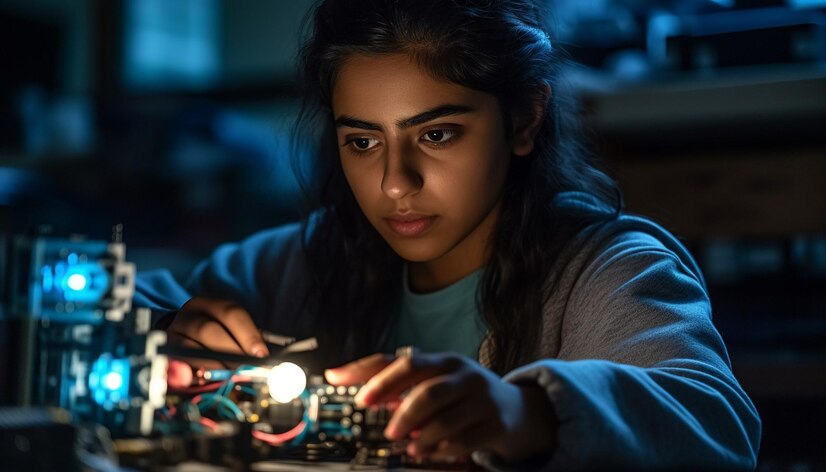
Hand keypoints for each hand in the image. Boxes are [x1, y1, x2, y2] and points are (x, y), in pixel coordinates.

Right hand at [167, 296, 267, 367]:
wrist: (184, 336)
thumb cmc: (216, 332)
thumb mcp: (231, 328)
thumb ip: (245, 340)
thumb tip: (262, 356)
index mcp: (209, 303)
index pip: (231, 313)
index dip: (248, 335)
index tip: (261, 354)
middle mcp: (188, 315)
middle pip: (208, 330)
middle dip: (231, 352)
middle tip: (246, 369)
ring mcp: (172, 334)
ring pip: (191, 349)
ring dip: (213, 367)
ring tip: (229, 377)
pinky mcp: (165, 354)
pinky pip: (178, 365)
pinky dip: (193, 375)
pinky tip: (206, 381)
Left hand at [325, 352, 555, 461]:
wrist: (516, 410)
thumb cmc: (464, 393)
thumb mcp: (435, 379)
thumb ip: (394, 380)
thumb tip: (339, 375)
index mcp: (444, 361)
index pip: (407, 363)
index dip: (381, 380)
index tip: (360, 398)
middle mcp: (464, 375)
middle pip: (427, 391)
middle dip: (403, 413)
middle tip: (389, 430)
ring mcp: (482, 399)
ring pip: (446, 418)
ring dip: (422, 436)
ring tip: (409, 446)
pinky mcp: (495, 424)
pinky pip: (465, 440)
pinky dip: (443, 449)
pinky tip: (431, 452)